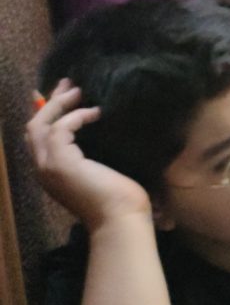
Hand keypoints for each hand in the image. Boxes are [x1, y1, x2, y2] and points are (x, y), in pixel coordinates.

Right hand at [26, 86, 152, 230]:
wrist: (119, 220)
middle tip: (68, 83)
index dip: (46, 114)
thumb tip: (101, 130)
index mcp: (50, 172)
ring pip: (40, 124)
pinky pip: (59, 129)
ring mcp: (48, 166)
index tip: (62, 95)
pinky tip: (95, 113)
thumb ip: (91, 155)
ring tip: (79, 90)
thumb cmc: (119, 201)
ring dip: (59, 104)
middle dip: (49, 103)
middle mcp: (42, 169)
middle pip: (34, 127)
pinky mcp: (60, 163)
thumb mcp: (101, 171)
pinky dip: (76, 117)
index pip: (38, 138)